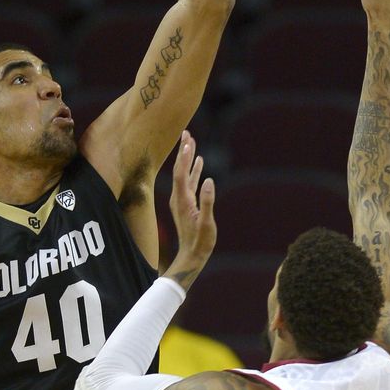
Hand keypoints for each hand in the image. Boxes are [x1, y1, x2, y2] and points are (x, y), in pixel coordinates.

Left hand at [164, 131, 215, 290]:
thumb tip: (210, 181)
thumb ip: (208, 202)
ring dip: (188, 158)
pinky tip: (200, 163)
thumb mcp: (206, 223)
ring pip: (184, 174)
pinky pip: (189, 182)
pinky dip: (194, 171)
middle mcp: (179, 197)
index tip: (188, 141)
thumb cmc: (200, 242)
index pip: (181, 173)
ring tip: (192, 142)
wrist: (191, 256)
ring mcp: (182, 200)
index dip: (185, 157)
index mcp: (182, 200)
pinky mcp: (186, 203)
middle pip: (179, 169)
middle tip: (187, 133)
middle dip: (183, 151)